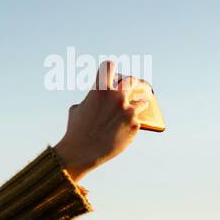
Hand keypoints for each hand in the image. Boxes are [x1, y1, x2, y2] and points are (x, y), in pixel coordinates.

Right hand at [53, 60, 151, 180]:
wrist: (81, 152)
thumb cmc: (76, 131)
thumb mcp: (76, 110)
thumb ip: (89, 100)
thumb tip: (95, 100)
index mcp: (100, 90)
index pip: (108, 66)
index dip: (109, 69)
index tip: (110, 72)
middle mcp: (116, 97)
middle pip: (131, 80)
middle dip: (131, 83)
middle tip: (132, 86)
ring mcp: (128, 111)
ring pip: (143, 99)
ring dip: (141, 100)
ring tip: (141, 102)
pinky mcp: (135, 125)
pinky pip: (139, 119)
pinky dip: (135, 121)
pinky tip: (130, 125)